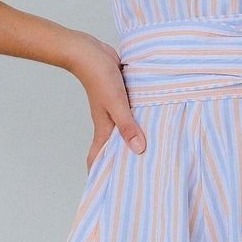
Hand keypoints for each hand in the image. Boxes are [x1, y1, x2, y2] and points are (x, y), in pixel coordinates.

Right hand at [63, 31, 147, 170]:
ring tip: (153, 152)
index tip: (109, 191)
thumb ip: (127, 126)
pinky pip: (131, 114)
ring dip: (134, 140)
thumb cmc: (98, 77)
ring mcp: (115, 110)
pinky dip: (140, 120)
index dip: (99, 175)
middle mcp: (108, 123)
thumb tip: (139, 150)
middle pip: (114, 148)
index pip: (97, 159)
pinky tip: (154, 121)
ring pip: (125, 131)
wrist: (87, 51)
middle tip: (141, 174)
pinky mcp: (121, 98)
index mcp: (104, 129)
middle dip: (124, 161)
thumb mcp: (116, 104)